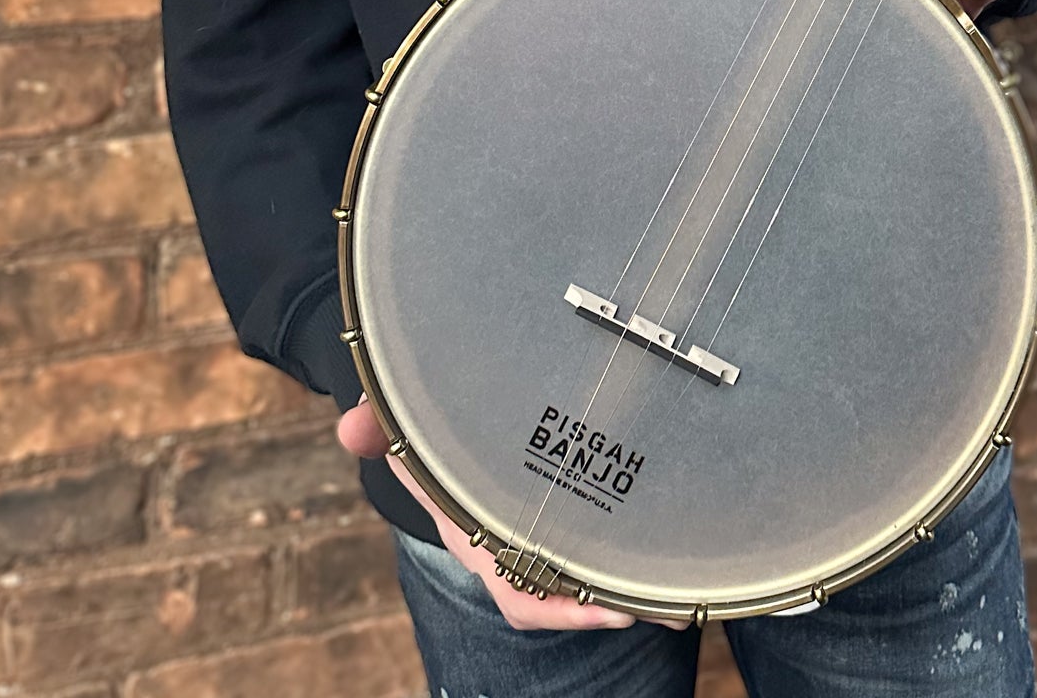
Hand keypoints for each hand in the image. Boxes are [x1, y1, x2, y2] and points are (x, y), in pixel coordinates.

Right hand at [338, 395, 667, 630]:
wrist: (442, 437)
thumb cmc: (432, 447)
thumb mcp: (407, 442)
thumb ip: (381, 433)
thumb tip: (350, 428)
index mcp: (482, 542)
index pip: (519, 590)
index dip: (563, 607)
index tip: (610, 609)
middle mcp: (517, 550)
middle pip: (569, 593)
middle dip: (614, 604)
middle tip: (668, 607)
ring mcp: (544, 533)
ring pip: (591, 571)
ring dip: (634, 583)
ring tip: (685, 593)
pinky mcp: (569, 510)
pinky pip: (600, 538)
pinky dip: (632, 551)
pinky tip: (672, 549)